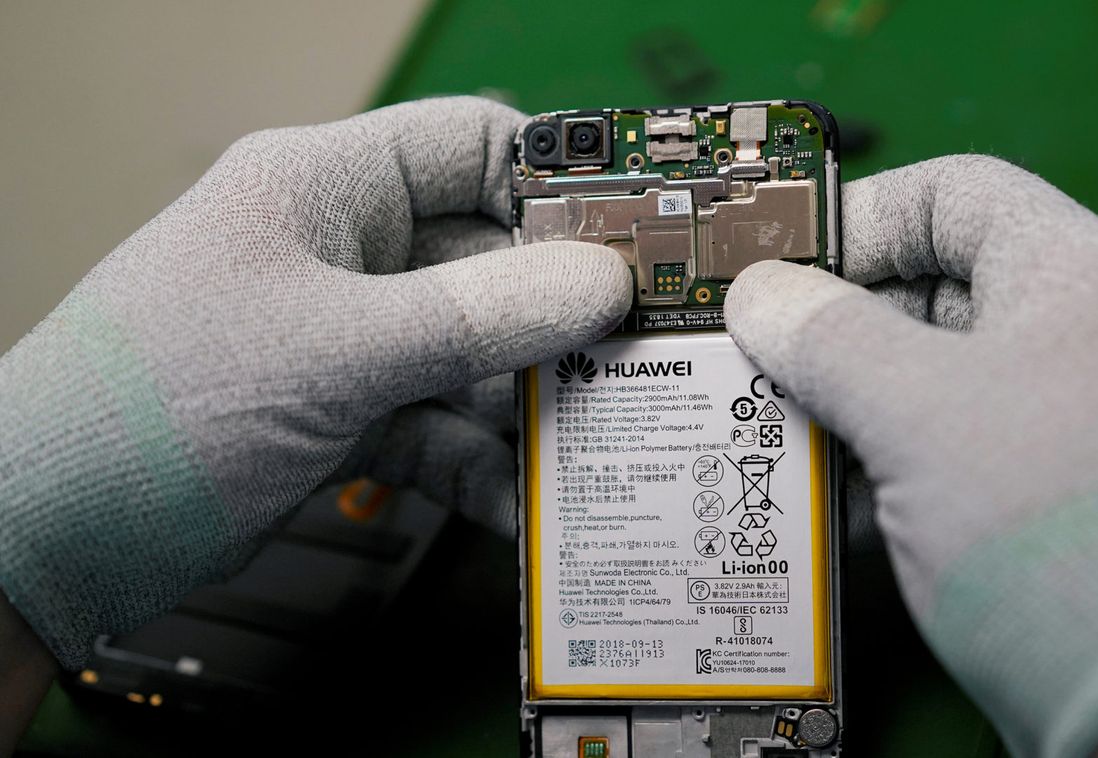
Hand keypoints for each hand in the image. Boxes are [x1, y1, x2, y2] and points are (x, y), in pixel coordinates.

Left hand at [0, 97, 629, 668]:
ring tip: (585, 445)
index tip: (637, 239)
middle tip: (633, 358)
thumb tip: (593, 284)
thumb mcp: (337, 351)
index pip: (473, 147)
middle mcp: (341, 250)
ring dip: (525, 401)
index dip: (560, 186)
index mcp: (325, 187)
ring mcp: (344, 334)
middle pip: (488, 258)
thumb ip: (476, 318)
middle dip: (557, 315)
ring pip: (471, 349)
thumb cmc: (153, 411)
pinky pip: (438, 422)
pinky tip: (516, 502)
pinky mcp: (342, 410)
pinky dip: (477, 462)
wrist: (52, 536)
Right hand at [725, 156, 1097, 756]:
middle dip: (840, 325)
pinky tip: (830, 496)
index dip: (857, 217)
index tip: (780, 262)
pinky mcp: (1051, 486)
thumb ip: (825, 336)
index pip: (953, 192)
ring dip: (853, 400)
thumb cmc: (1055, 530)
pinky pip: (953, 442)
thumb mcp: (913, 411)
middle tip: (762, 357)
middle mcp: (1086, 330)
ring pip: (936, 374)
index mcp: (1078, 273)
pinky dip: (889, 458)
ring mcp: (1072, 413)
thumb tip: (763, 297)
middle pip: (936, 285)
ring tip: (780, 429)